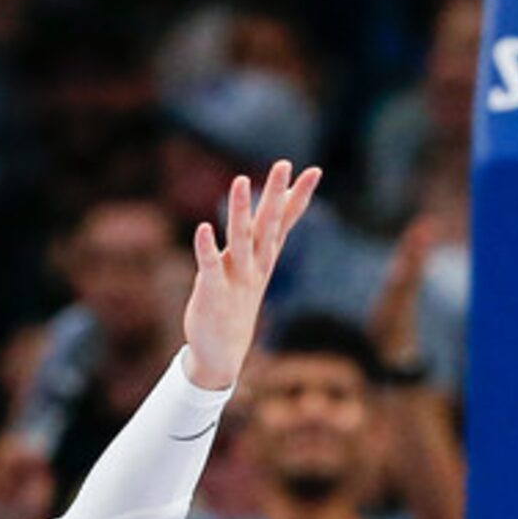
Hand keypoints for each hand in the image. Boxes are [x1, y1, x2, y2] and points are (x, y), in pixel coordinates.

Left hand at [181, 162, 322, 388]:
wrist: (223, 353)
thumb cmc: (237, 303)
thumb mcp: (256, 268)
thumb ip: (264, 240)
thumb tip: (277, 214)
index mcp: (265, 258)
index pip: (285, 222)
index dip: (299, 197)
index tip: (314, 171)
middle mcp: (255, 265)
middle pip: (268, 225)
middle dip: (276, 194)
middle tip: (284, 164)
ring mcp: (236, 278)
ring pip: (241, 240)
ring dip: (240, 211)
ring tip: (240, 181)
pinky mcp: (213, 291)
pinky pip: (211, 267)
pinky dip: (208, 248)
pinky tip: (203, 228)